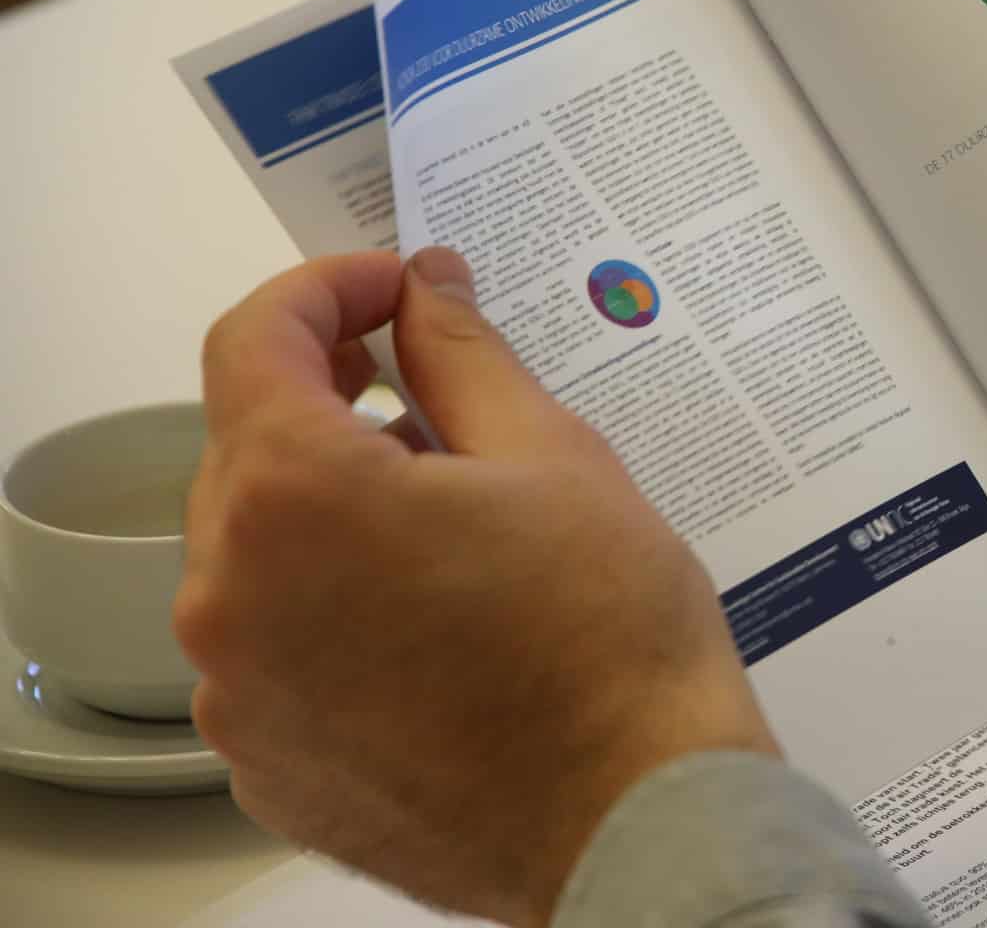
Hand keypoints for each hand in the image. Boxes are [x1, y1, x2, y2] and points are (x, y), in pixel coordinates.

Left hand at [177, 248, 776, 927]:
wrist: (635, 817)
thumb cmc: (610, 643)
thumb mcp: (552, 453)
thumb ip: (463, 353)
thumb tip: (426, 288)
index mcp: (294, 495)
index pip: (255, 340)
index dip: (327, 290)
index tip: (391, 290)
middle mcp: (231, 594)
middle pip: (250, 447)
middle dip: (337, 404)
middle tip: (443, 399)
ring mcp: (239, 692)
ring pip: (260, 553)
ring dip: (337, 512)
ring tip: (461, 526)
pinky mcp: (267, 763)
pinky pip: (275, 648)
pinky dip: (335, 610)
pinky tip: (438, 618)